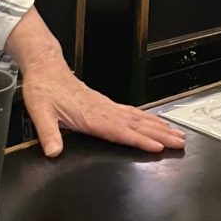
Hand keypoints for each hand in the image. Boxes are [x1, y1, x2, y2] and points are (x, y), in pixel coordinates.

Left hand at [21, 55, 185, 157]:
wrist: (45, 68)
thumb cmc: (43, 89)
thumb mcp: (40, 112)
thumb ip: (48, 134)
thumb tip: (53, 152)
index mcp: (91, 116)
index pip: (120, 131)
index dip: (140, 141)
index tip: (158, 147)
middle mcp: (103, 110)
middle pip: (137, 125)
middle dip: (160, 135)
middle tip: (180, 142)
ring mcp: (106, 105)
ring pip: (138, 118)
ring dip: (158, 126)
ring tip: (176, 133)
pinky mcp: (104, 103)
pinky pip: (130, 112)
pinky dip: (146, 117)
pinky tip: (153, 121)